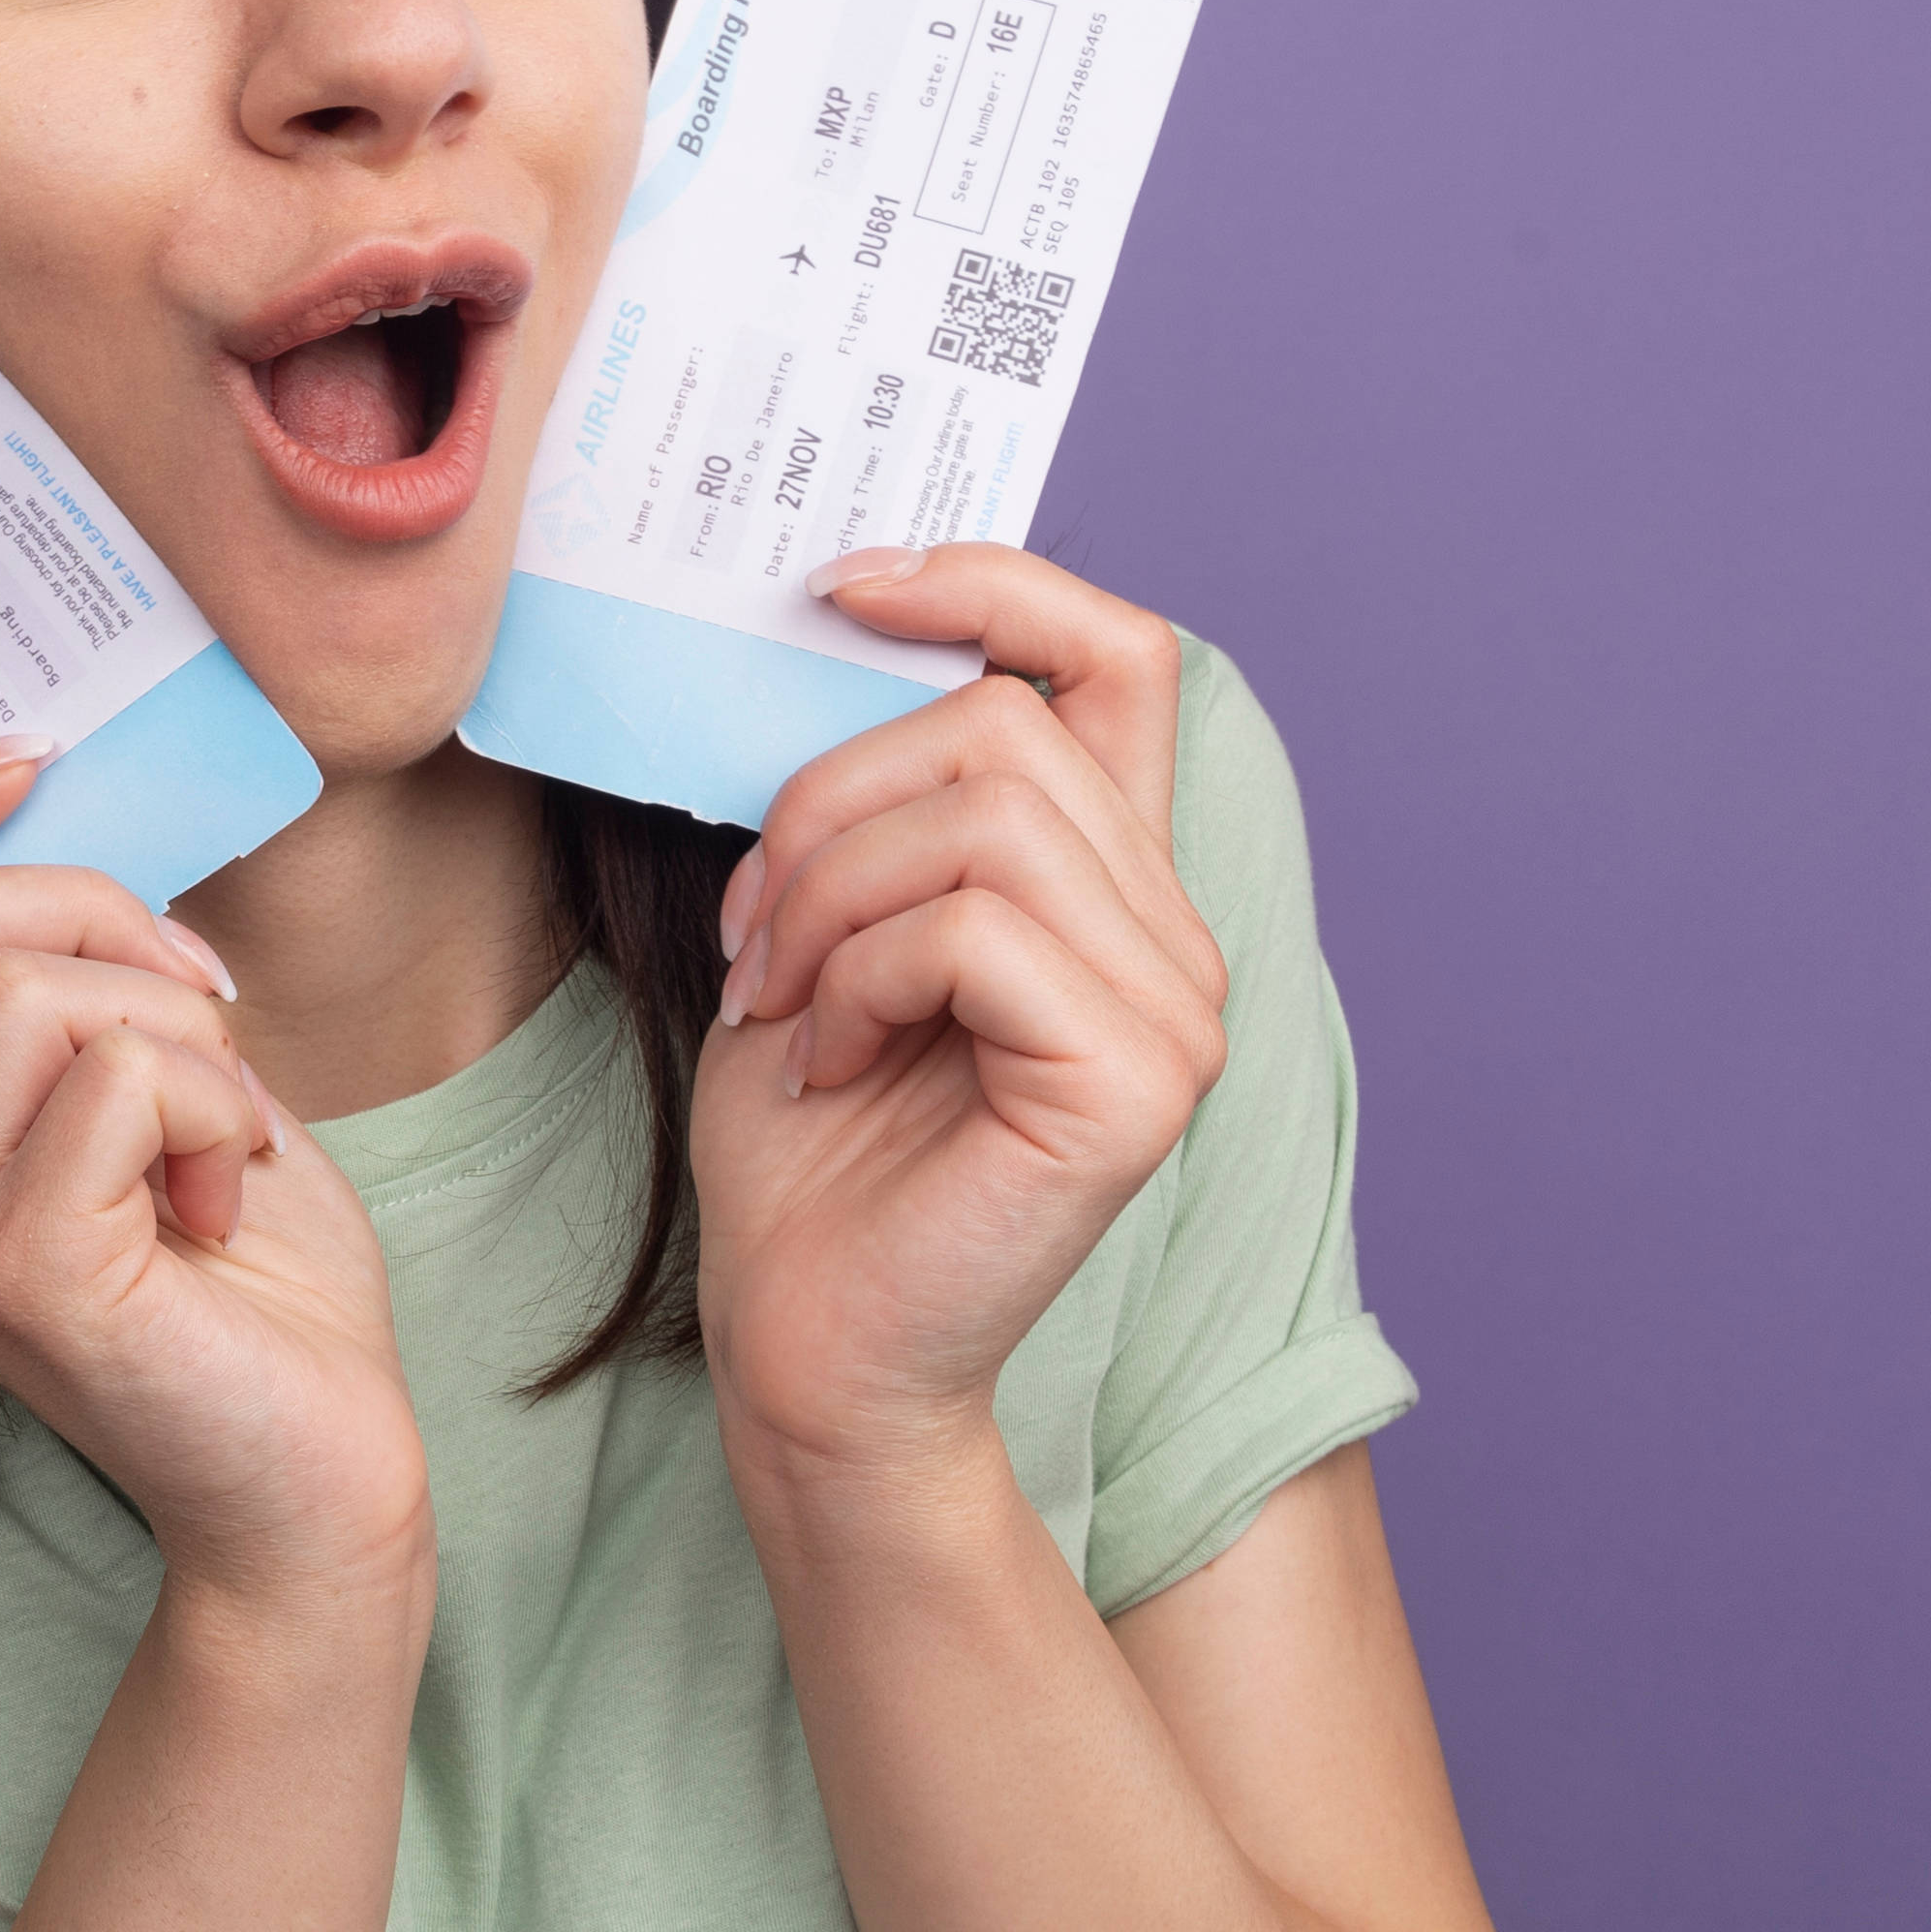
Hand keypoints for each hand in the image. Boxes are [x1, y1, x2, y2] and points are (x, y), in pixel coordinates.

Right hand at [0, 743, 428, 1593]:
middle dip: (88, 908)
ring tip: (220, 1136)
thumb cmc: (258, 1286)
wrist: (320, 1480)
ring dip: (177, 1028)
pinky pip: (119, 1076)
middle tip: (199, 1001)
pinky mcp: (22, 1276)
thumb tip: (57, 816)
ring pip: (20, 989)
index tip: (20, 769)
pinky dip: (218, 1103)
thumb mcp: (160, 1086)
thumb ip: (79, 982)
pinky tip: (228, 1195)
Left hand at [693, 551, 1231, 1483]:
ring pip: (982, 816)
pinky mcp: (1134, 1083)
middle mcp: (1170, 938)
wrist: (805, 1349)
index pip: (1118, 657)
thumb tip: (844, 633)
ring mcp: (1173, 1013)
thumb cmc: (804, 1153)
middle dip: (829, 803)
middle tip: (756, 935)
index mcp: (1108, 886)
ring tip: (786, 1003)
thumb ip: (879, 804)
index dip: (994, 582)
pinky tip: (829, 1066)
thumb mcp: (822, 929)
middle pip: (1003, 726)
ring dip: (831, 895)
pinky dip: (860, 979)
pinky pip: (973, 928)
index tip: (844, 589)